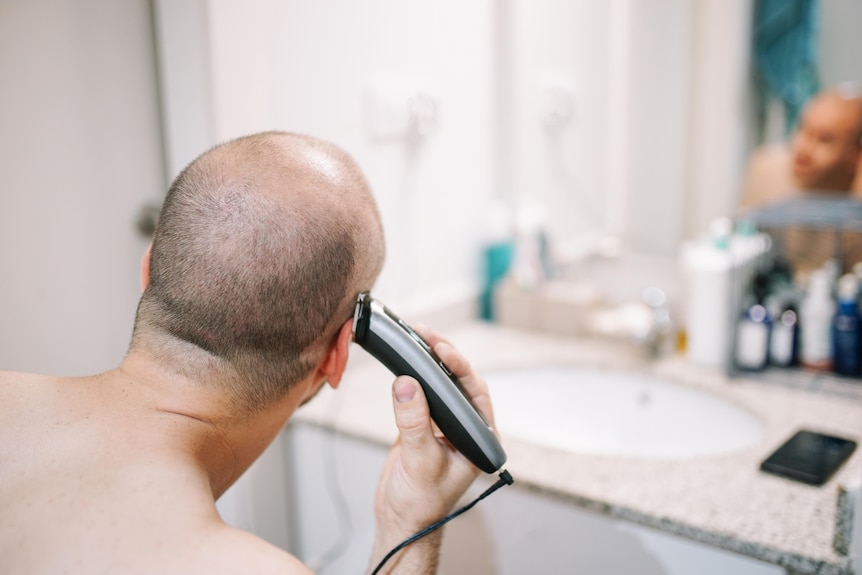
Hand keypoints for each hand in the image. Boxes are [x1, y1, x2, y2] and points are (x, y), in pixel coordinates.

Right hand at [369, 327, 495, 571]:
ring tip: (415, 336)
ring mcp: (443, 425)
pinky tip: (404, 359)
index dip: (460, 367)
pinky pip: (420, 392)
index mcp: (479, 438)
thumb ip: (415, 423)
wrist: (400, 520)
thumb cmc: (421, 503)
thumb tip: (407, 384)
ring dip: (427, 360)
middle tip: (425, 333)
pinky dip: (412, 375)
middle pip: (458, 381)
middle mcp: (465, 428)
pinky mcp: (422, 424)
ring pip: (440, 383)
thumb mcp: (420, 461)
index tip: (442, 350)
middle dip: (444, 355)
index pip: (476, 391)